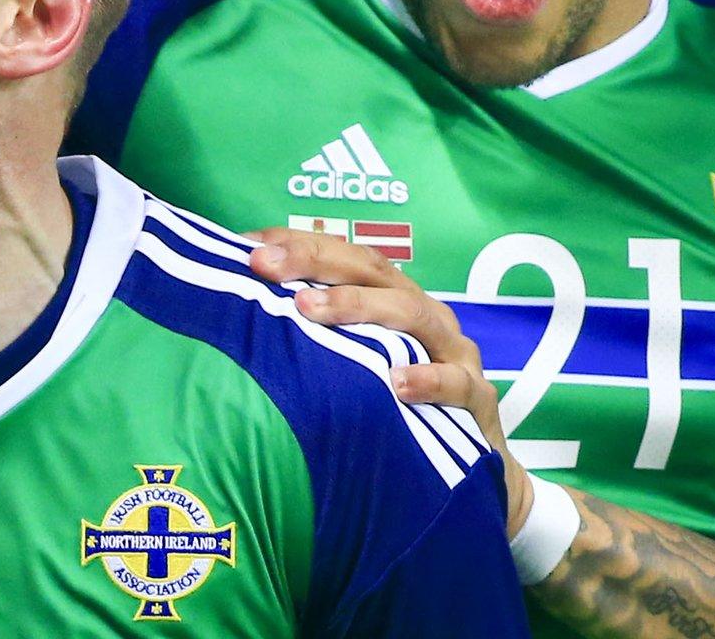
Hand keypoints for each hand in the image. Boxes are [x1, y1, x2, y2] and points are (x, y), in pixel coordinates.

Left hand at [248, 227, 532, 534]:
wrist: (473, 470)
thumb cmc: (400, 412)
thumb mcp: (358, 370)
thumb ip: (315, 346)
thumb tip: (237, 326)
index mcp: (393, 300)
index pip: (345, 256)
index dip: (298, 243)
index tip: (248, 244)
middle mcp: (424, 315)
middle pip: (372, 271)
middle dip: (314, 262)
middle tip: (263, 265)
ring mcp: (454, 352)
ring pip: (412, 314)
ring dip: (359, 306)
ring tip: (308, 309)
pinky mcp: (477, 398)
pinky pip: (457, 383)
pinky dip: (428, 379)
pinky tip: (396, 383)